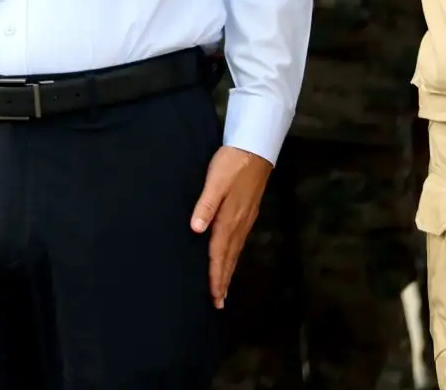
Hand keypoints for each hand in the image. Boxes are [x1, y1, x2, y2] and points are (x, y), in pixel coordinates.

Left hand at [190, 146, 273, 307]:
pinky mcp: (246, 213)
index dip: (215, 275)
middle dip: (223, 280)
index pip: (219, 253)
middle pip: (229, 258)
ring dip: (229, 271)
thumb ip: (205, 205)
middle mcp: (238, 224)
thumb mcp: (214, 182)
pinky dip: (233, 256)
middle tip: (219, 303)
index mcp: (228, 219)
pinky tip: (231, 259)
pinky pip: (238, 242)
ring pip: (235, 252)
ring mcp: (245, 220)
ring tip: (224, 289)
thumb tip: (196, 229)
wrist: (255, 149)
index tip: (214, 296)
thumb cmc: (231, 164)